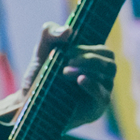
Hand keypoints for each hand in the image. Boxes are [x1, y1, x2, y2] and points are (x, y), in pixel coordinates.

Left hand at [0, 24, 116, 125]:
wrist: (29, 102)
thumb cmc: (40, 76)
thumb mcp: (42, 51)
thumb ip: (50, 34)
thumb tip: (69, 30)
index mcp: (94, 63)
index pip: (104, 52)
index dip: (88, 49)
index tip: (67, 50)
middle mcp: (101, 77)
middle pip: (110, 63)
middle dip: (89, 59)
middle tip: (67, 61)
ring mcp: (100, 93)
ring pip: (107, 76)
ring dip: (87, 69)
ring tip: (64, 71)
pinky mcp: (96, 109)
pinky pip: (103, 96)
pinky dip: (93, 85)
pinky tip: (80, 80)